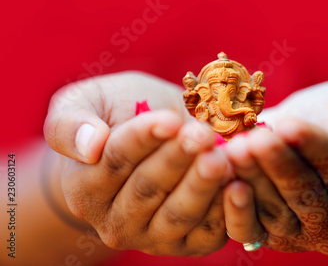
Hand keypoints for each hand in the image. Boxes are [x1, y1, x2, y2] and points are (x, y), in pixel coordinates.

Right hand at [44, 72, 230, 255]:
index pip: (115, 161)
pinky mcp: (188, 244)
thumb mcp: (84, 103)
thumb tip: (88, 145)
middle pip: (148, 190)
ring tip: (219, 159)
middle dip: (177, 160)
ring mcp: (153, 236)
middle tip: (201, 136)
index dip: (143, 140)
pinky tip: (238, 185)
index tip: (169, 120)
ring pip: (178, 215)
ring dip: (201, 187)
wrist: (148, 140)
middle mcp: (115, 221)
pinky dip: (225, 211)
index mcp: (85, 187)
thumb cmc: (115, 115)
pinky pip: (207, 233)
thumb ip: (70, 122)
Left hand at [223, 121, 327, 253]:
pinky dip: (233, 208)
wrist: (320, 128)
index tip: (290, 125)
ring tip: (234, 149)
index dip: (314, 148)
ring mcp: (299, 233)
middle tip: (254, 139)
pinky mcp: (268, 232)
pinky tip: (224, 180)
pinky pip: (249, 229)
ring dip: (252, 179)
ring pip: (274, 210)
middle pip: (304, 194)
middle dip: (277, 164)